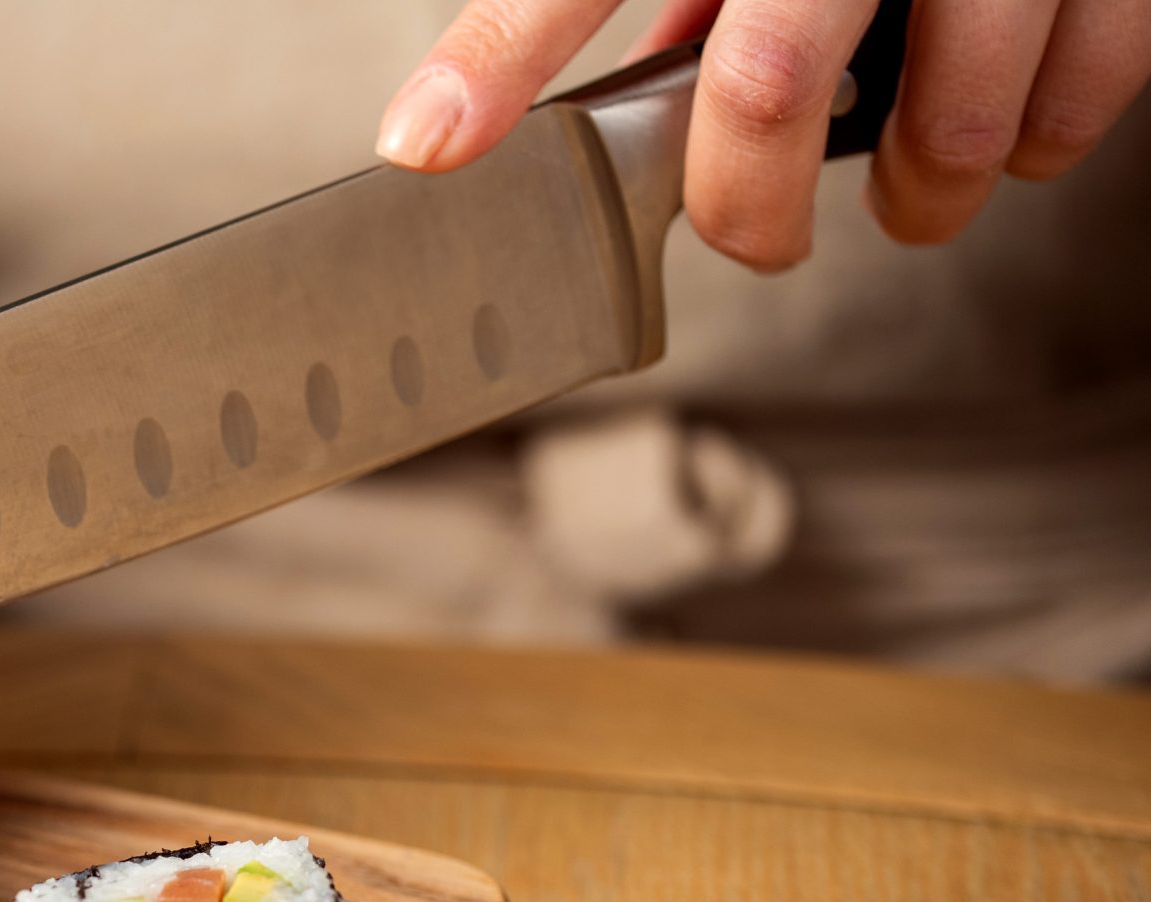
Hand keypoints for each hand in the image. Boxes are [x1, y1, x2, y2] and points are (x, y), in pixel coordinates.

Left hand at [376, 0, 1150, 269]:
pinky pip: (1078, 88)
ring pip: (946, 115)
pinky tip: (1007, 130)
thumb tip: (604, 91)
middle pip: (766, 83)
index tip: (426, 145)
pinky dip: (1037, 141)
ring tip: (909, 199)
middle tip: (755, 240)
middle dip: (751, 206)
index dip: (498, 58)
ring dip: (920, 195)